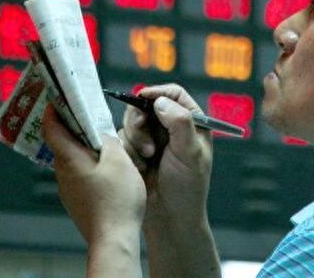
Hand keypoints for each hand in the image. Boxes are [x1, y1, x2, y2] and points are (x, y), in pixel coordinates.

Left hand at [42, 107, 146, 244]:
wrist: (113, 238)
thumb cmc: (116, 200)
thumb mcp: (119, 160)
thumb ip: (109, 141)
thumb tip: (101, 134)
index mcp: (69, 159)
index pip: (51, 128)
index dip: (53, 110)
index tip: (58, 98)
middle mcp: (62, 174)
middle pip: (62, 143)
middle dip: (73, 127)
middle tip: (88, 115)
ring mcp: (68, 190)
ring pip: (71, 160)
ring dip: (83, 148)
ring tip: (103, 142)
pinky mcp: (76, 201)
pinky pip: (78, 175)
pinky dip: (87, 165)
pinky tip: (105, 169)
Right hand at [119, 84, 213, 222]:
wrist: (169, 220)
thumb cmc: (187, 188)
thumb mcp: (189, 153)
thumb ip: (179, 123)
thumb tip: (161, 101)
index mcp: (191, 122)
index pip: (174, 94)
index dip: (158, 92)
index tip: (143, 97)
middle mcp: (170, 127)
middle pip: (146, 104)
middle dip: (142, 121)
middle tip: (147, 142)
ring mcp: (152, 139)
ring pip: (131, 122)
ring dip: (136, 139)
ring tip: (147, 159)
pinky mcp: (135, 152)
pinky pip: (122, 140)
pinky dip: (129, 152)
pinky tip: (140, 168)